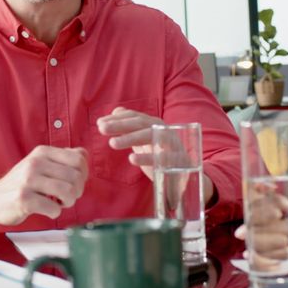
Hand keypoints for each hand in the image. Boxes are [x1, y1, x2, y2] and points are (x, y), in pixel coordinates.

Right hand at [0, 146, 87, 227]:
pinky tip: (47, 210)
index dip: (83, 174)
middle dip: (77, 191)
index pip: (79, 159)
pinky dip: (55, 212)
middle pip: (76, 177)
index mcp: (43, 152)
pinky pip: (54, 208)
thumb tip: (83, 155)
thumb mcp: (40, 164)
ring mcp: (28, 180)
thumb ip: (62, 158)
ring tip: (59, 203)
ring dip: (68, 202)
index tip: (75, 183)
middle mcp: (36, 162)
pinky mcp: (23, 199)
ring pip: (67, 191)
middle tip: (67, 197)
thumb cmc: (22, 184)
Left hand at [97, 107, 213, 201]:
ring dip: (131, 138)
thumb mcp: (146, 140)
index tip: (100, 123)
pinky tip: (132, 159)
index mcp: (156, 125)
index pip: (135, 117)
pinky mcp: (178, 161)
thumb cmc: (163, 155)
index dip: (118, 119)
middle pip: (141, 124)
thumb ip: (132, 127)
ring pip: (151, 136)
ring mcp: (172, 145)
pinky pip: (162, 158)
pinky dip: (147, 158)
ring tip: (112, 143)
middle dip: (121, 125)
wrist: (187, 176)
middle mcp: (164, 131)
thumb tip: (116, 111)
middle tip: (102, 128)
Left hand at [234, 182, 287, 266]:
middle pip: (277, 228)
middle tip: (241, 234)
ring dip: (262, 251)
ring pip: (282, 250)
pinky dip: (279, 269)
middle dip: (256, 231)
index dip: (262, 209)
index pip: (281, 206)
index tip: (249, 211)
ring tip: (247, 251)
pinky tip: (266, 268)